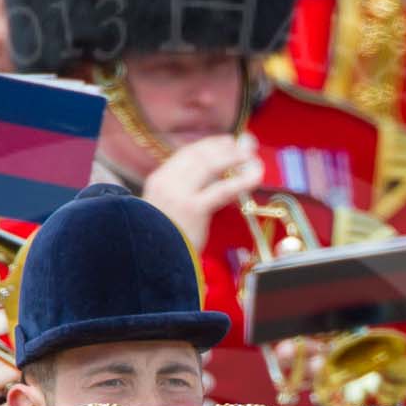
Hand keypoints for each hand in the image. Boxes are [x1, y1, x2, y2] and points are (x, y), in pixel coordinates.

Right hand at [141, 134, 264, 251]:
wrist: (149, 263)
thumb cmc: (162, 243)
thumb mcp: (166, 213)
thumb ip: (183, 195)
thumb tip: (213, 182)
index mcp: (158, 181)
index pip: (186, 154)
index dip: (209, 145)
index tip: (226, 142)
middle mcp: (166, 182)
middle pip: (199, 155)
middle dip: (223, 147)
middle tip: (244, 145)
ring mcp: (178, 194)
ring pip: (210, 165)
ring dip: (233, 157)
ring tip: (251, 156)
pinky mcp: (193, 209)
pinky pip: (222, 189)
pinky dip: (242, 180)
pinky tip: (256, 175)